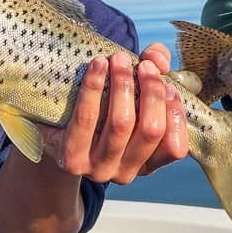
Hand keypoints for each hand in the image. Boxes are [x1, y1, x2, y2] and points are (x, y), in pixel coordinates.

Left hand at [38, 44, 187, 184]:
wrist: (56, 132)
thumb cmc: (104, 109)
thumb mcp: (134, 94)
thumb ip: (156, 69)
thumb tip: (159, 61)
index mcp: (148, 164)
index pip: (175, 148)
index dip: (175, 114)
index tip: (169, 85)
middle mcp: (126, 173)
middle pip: (150, 130)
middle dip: (151, 92)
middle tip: (144, 66)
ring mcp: (98, 169)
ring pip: (121, 124)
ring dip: (123, 85)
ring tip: (119, 59)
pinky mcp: (72, 159)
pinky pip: (87, 118)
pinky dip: (94, 87)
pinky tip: (98, 65)